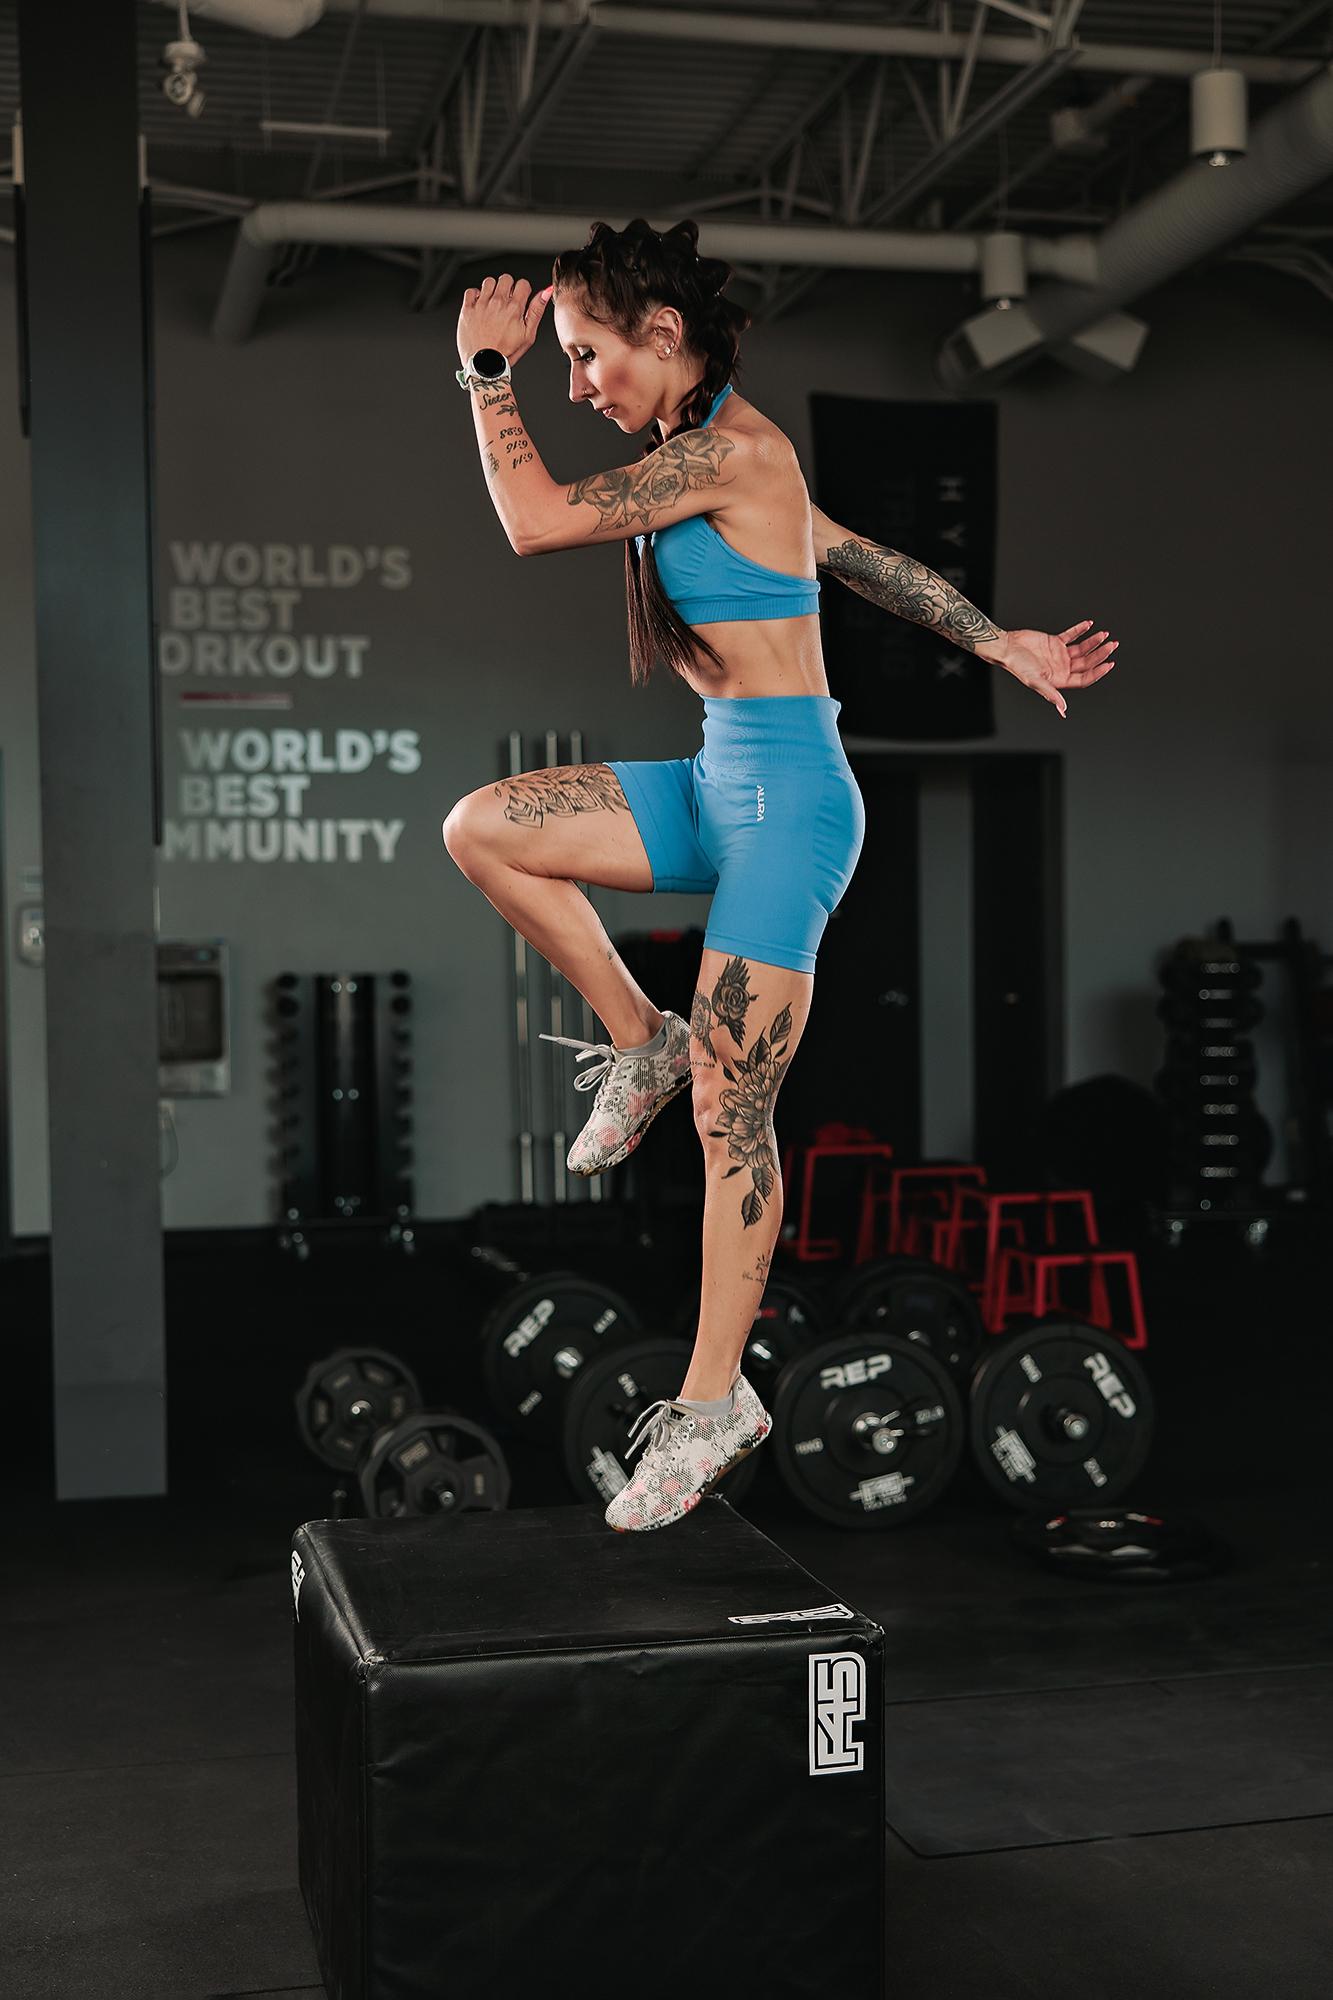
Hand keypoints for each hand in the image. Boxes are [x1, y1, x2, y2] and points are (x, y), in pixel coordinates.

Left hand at [457, 275, 552, 370]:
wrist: (484, 366)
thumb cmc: (506, 354)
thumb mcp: (528, 335)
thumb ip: (537, 311)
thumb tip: (546, 292)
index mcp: (514, 308)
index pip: (523, 283)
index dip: (522, 291)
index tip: (519, 299)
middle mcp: (498, 303)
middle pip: (506, 278)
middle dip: (508, 288)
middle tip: (506, 302)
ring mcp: (481, 305)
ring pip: (489, 281)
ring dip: (492, 289)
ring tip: (492, 304)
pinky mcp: (468, 309)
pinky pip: (471, 291)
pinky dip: (475, 295)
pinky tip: (480, 306)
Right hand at [976, 620, 1117, 719]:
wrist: (1007, 647)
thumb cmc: (1017, 666)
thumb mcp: (1035, 682)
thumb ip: (1051, 695)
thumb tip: (1063, 710)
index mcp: (1060, 680)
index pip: (1084, 678)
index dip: (1098, 672)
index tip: (1109, 663)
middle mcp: (1062, 668)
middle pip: (1087, 662)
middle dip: (1100, 654)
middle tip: (1112, 645)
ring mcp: (1060, 655)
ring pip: (1082, 648)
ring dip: (1094, 641)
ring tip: (1104, 634)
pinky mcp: (1055, 642)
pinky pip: (1072, 635)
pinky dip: (1081, 630)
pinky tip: (1089, 624)